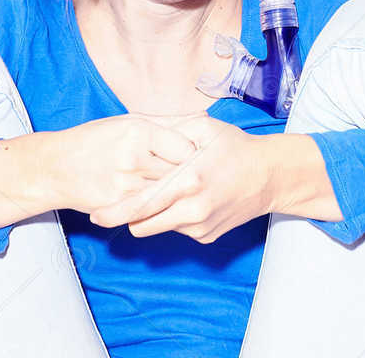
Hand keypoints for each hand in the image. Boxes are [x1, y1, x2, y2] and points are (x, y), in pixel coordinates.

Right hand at [0, 114, 196, 228]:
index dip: (194, 154)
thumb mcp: (129, 121)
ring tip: (182, 190)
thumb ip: (169, 122)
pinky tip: (162, 202)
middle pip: (179, 172)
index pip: (185, 148)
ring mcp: (125, 185)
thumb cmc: (96, 139)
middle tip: (199, 177)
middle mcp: (133, 158)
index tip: (196, 157)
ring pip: (166, 194)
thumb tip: (205, 118)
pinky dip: (159, 206)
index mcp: (138, 131)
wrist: (56, 167)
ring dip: (175, 193)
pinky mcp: (118, 207)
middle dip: (189, 175)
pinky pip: (150, 209)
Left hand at [118, 116, 284, 243]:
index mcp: (188, 179)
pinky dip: (177, 217)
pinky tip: (192, 200)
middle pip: (143, 225)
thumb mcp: (202, 127)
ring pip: (159, 227)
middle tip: (112, 210)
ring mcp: (200, 226)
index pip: (142, 204)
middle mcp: (193, 208)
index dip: (115, 213)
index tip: (95, 215)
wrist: (269, 176)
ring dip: (155, 214)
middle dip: (126, 218)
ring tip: (168, 192)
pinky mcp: (206, 237)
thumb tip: (139, 130)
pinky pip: (179, 230)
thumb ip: (169, 130)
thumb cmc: (233, 147)